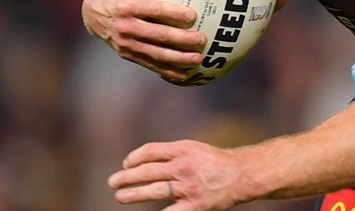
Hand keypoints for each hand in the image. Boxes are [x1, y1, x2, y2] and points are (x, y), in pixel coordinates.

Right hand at [82, 0, 208, 82]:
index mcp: (127, 6)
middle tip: (202, 40)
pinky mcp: (128, 54)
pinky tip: (184, 75)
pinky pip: (150, 64)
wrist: (89, 13)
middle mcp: (127, 27)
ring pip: (156, 54)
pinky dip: (167, 70)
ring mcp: (127, 44)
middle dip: (182, 40)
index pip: (154, 11)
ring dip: (178, 58)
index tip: (193, 15)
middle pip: (159, 36)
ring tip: (198, 59)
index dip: (173, 14)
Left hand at [108, 140, 250, 209]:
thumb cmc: (215, 162)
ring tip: (120, 196)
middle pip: (147, 171)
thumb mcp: (194, 149)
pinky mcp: (195, 205)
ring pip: (154, 190)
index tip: (126, 163)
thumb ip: (172, 154)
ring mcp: (188, 187)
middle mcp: (183, 167)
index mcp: (182, 149)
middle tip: (113, 182)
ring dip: (134, 193)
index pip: (150, 151)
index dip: (134, 158)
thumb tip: (146, 161)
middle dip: (127, 177)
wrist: (241, 175)